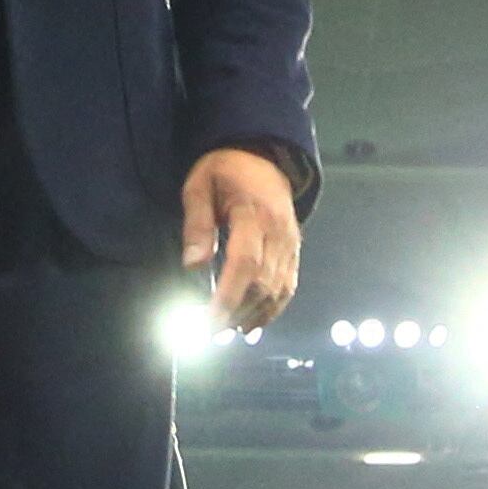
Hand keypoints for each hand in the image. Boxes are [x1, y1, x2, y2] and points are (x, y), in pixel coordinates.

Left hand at [180, 146, 299, 332]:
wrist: (264, 155)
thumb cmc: (225, 170)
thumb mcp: (200, 186)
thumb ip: (196, 225)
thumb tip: (192, 266)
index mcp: (254, 214)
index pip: (245, 265)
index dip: (227, 299)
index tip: (206, 323)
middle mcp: (279, 233)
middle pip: (262, 284)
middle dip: (235, 313)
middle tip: (207, 332)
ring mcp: (291, 243)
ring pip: (277, 291)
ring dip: (251, 316)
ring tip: (225, 332)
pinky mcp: (294, 251)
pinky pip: (288, 287)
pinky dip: (271, 310)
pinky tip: (250, 325)